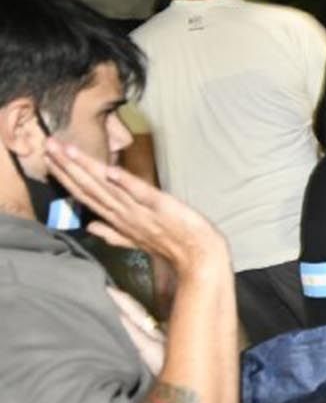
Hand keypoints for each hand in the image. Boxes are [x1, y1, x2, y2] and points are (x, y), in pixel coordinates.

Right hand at [44, 138, 228, 275]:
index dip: (66, 178)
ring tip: (68, 150)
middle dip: (67, 168)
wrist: (198, 256)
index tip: (49, 159)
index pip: (85, 196)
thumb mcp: (135, 239)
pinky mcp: (160, 206)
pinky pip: (140, 193)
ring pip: (107, 188)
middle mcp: (123, 214)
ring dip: (87, 169)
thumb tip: (90, 225)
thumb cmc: (170, 245)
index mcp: (117, 219)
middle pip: (90, 188)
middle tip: (49, 145)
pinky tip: (110, 171)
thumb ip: (112, 232)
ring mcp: (140, 211)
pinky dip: (125, 183)